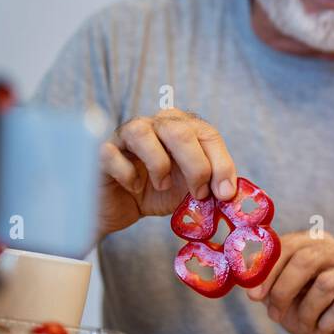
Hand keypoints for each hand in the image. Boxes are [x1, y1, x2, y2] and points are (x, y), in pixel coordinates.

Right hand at [97, 110, 237, 238]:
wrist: (122, 209)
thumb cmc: (158, 193)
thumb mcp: (191, 191)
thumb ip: (211, 187)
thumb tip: (230, 195)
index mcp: (183, 128)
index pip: (207, 134)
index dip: (221, 163)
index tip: (225, 193)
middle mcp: (156, 124)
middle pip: (179, 131)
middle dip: (195, 166)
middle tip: (198, 194)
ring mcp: (126, 134)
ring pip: (142, 132)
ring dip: (158, 164)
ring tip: (162, 185)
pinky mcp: (102, 151)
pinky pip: (112, 154)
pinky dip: (127, 173)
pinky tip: (134, 186)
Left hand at [247, 232, 333, 333]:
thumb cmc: (314, 316)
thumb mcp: (284, 299)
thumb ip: (268, 282)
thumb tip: (246, 272)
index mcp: (319, 244)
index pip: (290, 244)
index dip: (268, 269)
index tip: (252, 295)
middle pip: (308, 259)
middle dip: (284, 290)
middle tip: (275, 315)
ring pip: (325, 284)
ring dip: (307, 313)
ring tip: (306, 328)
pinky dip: (325, 324)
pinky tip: (325, 330)